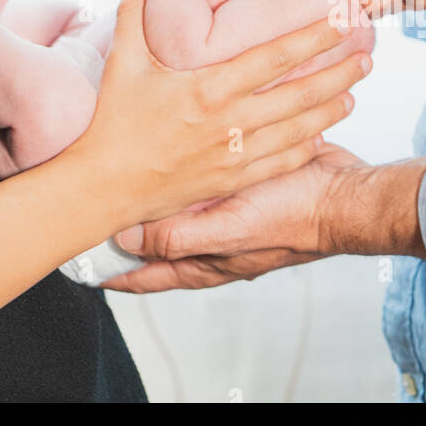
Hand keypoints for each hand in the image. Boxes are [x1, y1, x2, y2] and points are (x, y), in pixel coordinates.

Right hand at [68, 0, 370, 229]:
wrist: (105, 185)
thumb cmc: (114, 118)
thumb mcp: (123, 58)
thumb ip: (137, 11)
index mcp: (208, 87)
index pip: (274, 57)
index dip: (311, 38)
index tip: (338, 22)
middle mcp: (228, 121)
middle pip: (299, 94)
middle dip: (337, 72)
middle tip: (367, 54)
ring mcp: (233, 154)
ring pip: (299, 129)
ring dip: (331, 107)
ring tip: (354, 89)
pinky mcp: (232, 180)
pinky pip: (282, 162)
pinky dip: (308, 146)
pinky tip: (323, 133)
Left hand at [101, 143, 366, 291]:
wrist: (343, 193)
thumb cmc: (292, 217)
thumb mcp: (231, 230)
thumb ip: (181, 238)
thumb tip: (127, 241)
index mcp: (206, 258)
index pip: (149, 274)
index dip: (115, 273)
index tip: (81, 267)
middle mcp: (213, 237)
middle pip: (158, 241)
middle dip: (128, 231)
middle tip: (93, 212)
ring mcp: (227, 210)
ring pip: (179, 208)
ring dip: (154, 197)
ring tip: (122, 177)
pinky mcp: (240, 181)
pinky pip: (204, 180)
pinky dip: (185, 171)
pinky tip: (173, 151)